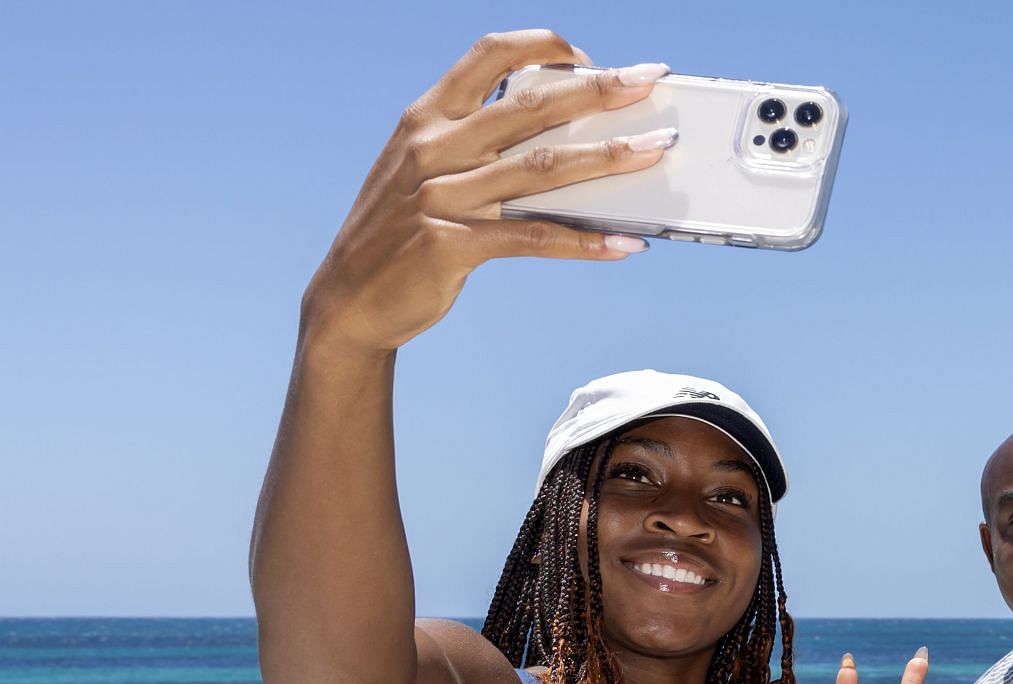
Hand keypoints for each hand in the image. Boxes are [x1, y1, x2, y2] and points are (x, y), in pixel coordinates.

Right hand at [302, 31, 673, 354]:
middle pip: (531, 107)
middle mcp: (433, 148)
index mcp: (426, 117)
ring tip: (653, 151)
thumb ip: (477, 145)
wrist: (350, 299)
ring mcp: (442, 196)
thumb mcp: (425, 169)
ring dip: (606, 159)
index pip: (488, 56)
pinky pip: (534, 239)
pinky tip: (624, 244)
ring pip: (542, 169)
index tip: (589, 58)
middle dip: (597, 92)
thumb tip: (562, 139)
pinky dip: (584, 241)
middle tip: (646, 81)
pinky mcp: (452, 246)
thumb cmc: (401, 230)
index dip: (543, 47)